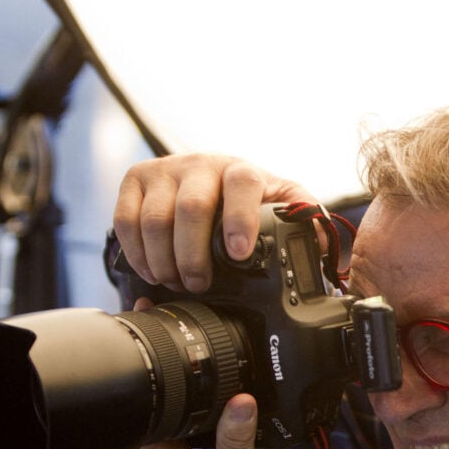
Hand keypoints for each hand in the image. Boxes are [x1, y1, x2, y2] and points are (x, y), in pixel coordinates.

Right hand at [112, 154, 315, 292]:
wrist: (208, 180)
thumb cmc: (247, 202)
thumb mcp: (280, 206)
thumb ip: (303, 223)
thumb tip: (322, 247)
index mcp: (242, 171)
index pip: (242, 185)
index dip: (240, 219)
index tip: (239, 253)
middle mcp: (202, 164)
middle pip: (192, 207)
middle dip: (194, 256)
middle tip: (199, 284)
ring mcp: (166, 169)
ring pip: (155, 218)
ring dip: (164, 260)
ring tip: (176, 282)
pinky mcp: (136, 180)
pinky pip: (126, 219)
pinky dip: (137, 252)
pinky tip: (152, 270)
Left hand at [132, 393, 277, 448]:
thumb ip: (236, 438)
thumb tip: (240, 399)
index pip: (144, 416)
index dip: (163, 392)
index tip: (188, 378)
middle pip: (157, 423)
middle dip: (181, 406)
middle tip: (212, 395)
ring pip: (172, 437)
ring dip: (192, 426)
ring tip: (220, 418)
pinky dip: (200, 443)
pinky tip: (220, 443)